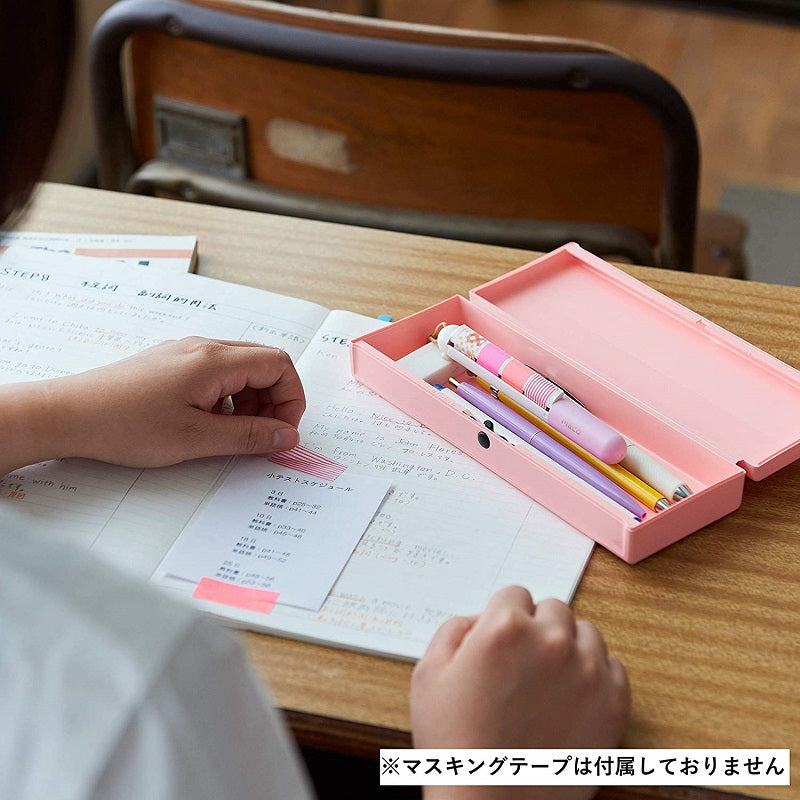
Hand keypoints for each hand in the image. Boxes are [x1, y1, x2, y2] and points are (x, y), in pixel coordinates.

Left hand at [1, 337, 305, 472]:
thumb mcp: (195, 439)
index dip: (291, 399)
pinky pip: (217, 374)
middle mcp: (204, 348)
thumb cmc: (125, 425)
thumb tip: (288, 436)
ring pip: (241, 369)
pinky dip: (228, 398)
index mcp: (215, 361)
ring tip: (231, 433)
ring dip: (251, 401)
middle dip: (274, 400)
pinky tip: (207, 423)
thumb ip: (248, 437)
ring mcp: (187, 353)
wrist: (68, 414)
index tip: (282, 432)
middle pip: (264, 363)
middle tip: (262, 436)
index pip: (279, 364)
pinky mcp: (173, 363)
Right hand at [411, 586, 629, 799]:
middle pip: (553, 608)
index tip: (499, 643)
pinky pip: (613, 667)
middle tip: (521, 665)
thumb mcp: (428, 673)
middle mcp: (552, 640)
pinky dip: (596, 676)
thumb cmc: (456, 744)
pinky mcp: (614, 702)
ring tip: (548, 682)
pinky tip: (571, 698)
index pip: (514, 593)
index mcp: (506, 627)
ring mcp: (588, 671)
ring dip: (569, 647)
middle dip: (536, 628)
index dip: (502, 618)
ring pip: (586, 633)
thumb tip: (481, 619)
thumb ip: (454, 629)